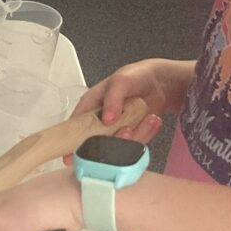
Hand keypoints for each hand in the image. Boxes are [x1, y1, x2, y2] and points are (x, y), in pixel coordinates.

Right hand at [72, 58, 194, 145]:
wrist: (158, 82)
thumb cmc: (134, 76)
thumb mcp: (120, 81)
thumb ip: (112, 99)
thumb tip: (106, 119)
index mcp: (90, 106)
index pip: (75, 127)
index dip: (72, 142)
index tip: (73, 154)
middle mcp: (100, 121)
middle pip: (97, 143)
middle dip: (113, 140)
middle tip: (127, 129)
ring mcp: (116, 130)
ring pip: (119, 146)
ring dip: (136, 135)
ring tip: (147, 118)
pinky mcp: (132, 136)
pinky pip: (136, 144)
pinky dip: (146, 134)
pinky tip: (151, 120)